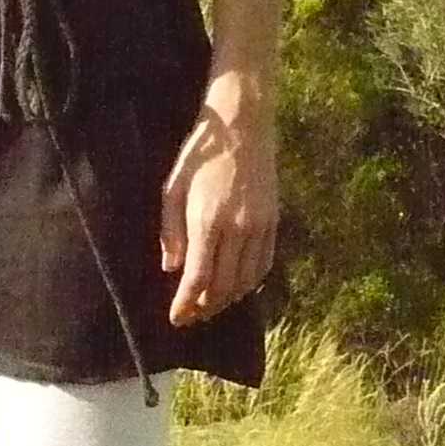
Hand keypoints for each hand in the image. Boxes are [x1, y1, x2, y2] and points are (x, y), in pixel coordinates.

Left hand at [160, 86, 277, 326]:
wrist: (242, 126)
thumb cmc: (200, 156)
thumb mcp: (173, 188)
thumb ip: (171, 231)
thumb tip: (172, 268)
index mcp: (207, 221)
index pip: (197, 278)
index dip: (186, 304)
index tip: (176, 319)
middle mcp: (237, 229)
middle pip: (224, 286)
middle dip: (206, 308)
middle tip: (192, 317)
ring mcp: (259, 227)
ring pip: (246, 280)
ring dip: (228, 300)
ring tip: (211, 306)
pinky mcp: (273, 221)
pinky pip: (264, 264)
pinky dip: (250, 283)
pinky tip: (237, 287)